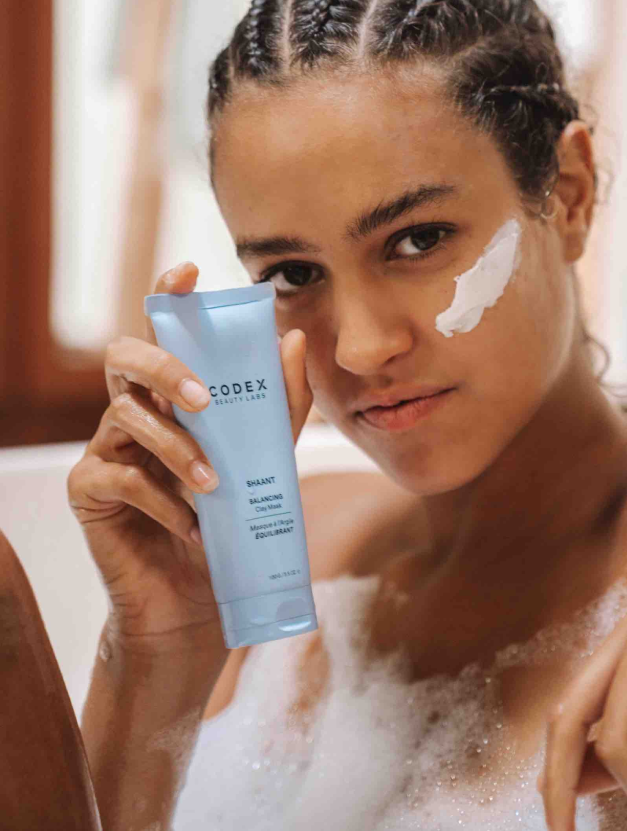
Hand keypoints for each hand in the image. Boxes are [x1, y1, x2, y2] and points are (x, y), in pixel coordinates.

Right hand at [66, 262, 312, 657]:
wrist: (198, 602)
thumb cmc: (230, 523)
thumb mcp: (265, 459)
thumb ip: (279, 404)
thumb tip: (292, 338)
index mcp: (172, 397)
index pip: (162, 332)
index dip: (167, 295)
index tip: (190, 270)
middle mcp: (134, 411)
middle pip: (125, 358)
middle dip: (164, 367)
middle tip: (204, 399)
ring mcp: (105, 448)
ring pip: (126, 417)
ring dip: (176, 449)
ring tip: (213, 486)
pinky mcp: (89, 489)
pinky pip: (116, 474)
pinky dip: (160, 497)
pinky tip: (190, 524)